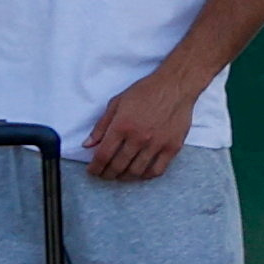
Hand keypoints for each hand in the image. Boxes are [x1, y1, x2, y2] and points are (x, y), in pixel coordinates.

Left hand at [82, 71, 201, 182]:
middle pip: (118, 166)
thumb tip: (88, 144)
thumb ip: (101, 125)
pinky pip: (157, 170)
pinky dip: (146, 175)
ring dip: (125, 177)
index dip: (95, 167)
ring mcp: (157, 144)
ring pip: (136, 171)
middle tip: (104, 175)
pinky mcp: (172, 147)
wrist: (175, 86)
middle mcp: (138, 138)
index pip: (103, 155)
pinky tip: (141, 173)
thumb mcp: (116, 103)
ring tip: (120, 175)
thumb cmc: (145, 92)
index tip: (92, 170)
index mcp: (122, 126)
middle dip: (107, 174)